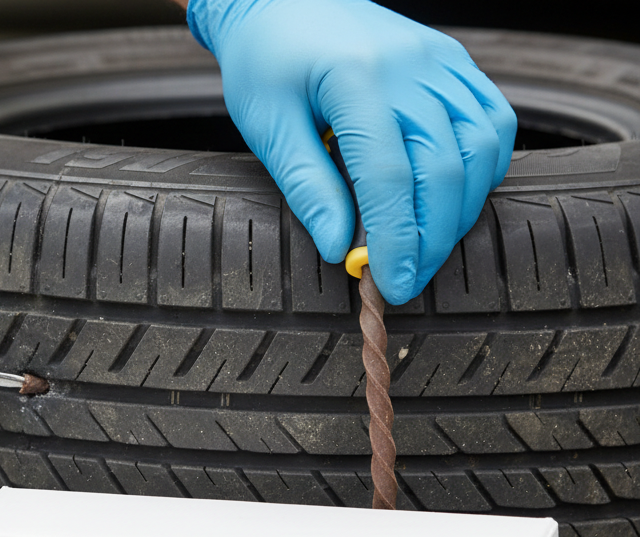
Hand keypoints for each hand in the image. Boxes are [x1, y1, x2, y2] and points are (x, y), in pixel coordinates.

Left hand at [186, 0, 516, 303]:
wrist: (283, 1)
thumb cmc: (268, 61)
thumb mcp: (268, 127)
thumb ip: (307, 189)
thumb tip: (340, 250)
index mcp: (356, 79)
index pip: (389, 178)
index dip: (394, 241)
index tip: (389, 284)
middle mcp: (410, 65)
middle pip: (443, 169)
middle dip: (430, 238)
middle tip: (407, 280)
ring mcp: (440, 60)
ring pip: (481, 148)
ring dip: (461, 209)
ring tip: (427, 247)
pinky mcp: (454, 62)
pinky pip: (492, 121)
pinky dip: (482, 169)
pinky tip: (454, 200)